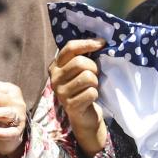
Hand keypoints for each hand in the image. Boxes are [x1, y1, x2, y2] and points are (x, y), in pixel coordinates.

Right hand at [49, 39, 107, 156]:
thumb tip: (101, 42)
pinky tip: (90, 99)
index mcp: (56, 66)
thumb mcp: (80, 71)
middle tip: (95, 75)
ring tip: (91, 87)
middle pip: (80, 63)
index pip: (70, 48)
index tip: (102, 43)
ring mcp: (60, 93)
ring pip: (87, 77)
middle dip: (94, 68)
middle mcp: (54, 78)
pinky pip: (90, 93)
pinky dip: (95, 95)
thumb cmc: (84, 89)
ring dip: (95, 83)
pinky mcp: (70, 105)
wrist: (84, 116)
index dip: (87, 43)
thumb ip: (83, 56)